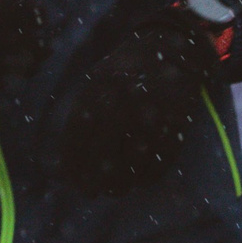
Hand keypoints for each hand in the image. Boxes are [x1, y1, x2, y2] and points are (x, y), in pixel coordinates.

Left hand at [57, 10, 219, 195]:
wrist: (174, 50)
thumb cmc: (128, 68)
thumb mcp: (99, 77)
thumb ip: (83, 109)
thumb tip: (65, 153)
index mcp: (102, 87)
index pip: (80, 132)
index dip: (73, 160)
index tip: (69, 178)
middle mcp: (126, 102)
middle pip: (104, 153)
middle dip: (93, 179)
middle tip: (88, 192)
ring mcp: (153, 116)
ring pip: (132, 163)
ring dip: (120, 183)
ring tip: (111, 191)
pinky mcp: (176, 125)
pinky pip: (160, 161)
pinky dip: (146, 177)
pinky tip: (136, 183)